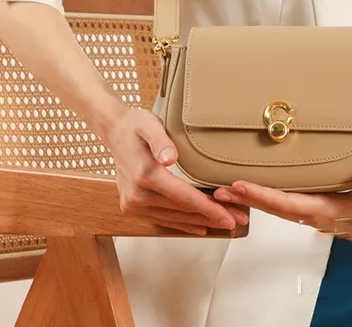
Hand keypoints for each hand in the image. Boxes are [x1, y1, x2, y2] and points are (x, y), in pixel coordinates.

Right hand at [104, 107, 248, 234]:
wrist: (114, 132)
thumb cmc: (135, 125)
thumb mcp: (149, 124)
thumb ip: (161, 141)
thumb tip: (170, 157)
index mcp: (145, 175)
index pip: (183, 197)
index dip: (208, 208)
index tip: (228, 215)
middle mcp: (137, 195)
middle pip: (181, 211)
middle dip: (211, 217)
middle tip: (237, 220)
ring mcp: (133, 204)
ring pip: (173, 218)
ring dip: (200, 222)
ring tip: (225, 223)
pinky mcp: (132, 206)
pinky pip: (161, 219)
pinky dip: (182, 224)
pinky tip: (199, 227)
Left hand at [213, 171, 351, 236]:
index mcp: (331, 211)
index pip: (291, 204)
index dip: (264, 195)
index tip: (241, 186)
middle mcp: (318, 216)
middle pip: (277, 209)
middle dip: (248, 199)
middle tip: (219, 189)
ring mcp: (314, 216)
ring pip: (278, 210)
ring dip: (253, 201)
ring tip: (227, 190)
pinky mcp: (314, 211)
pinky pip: (285, 207)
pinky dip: (266, 200)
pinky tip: (252, 193)